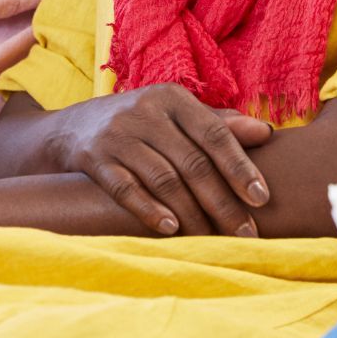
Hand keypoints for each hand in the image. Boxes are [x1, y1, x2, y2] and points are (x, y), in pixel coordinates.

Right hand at [40, 85, 271, 235]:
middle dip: (223, 202)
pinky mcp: (94, 158)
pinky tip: (171, 229)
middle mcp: (146, 112)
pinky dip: (149, 210)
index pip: (215, 134)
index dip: (241, 166)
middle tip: (246, 233)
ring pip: (164, 179)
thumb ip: (219, 123)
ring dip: (192, 214)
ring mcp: (118, 134)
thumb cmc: (140, 123)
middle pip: (193, 162)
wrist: (71, 127)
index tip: (262, 198)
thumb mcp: (176, 114)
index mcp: (173, 97)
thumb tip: (265, 132)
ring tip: (213, 240)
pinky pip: (125, 189)